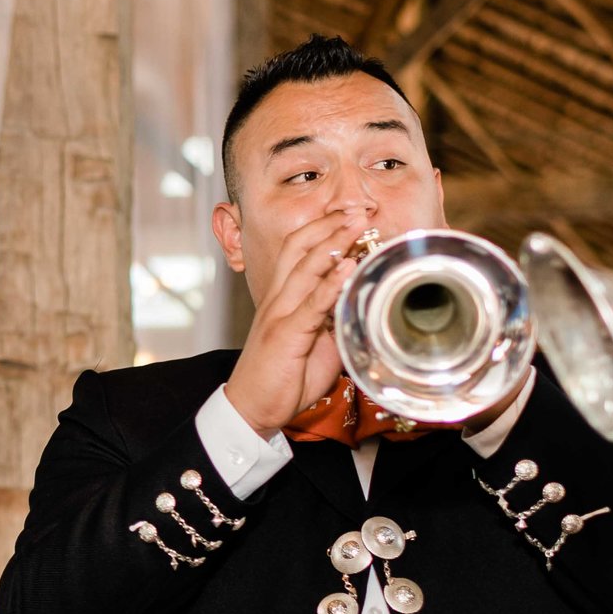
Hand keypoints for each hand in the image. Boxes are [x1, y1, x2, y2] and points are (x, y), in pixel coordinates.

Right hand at [225, 205, 372, 435]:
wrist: (251, 407)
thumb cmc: (283, 377)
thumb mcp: (316, 342)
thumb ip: (334, 319)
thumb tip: (360, 305)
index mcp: (283, 296)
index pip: (300, 249)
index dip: (325, 227)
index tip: (351, 213)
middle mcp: (278, 298)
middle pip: (301, 246)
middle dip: (332, 223)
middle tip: (359, 206)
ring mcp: (280, 313)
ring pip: (306, 267)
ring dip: (334, 242)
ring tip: (357, 223)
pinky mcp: (285, 334)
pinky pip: (311, 303)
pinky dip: (331, 282)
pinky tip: (347, 267)